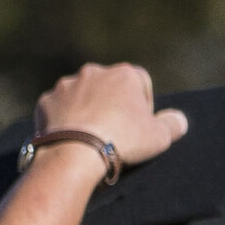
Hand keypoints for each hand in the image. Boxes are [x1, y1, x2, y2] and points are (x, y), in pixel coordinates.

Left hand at [28, 61, 186, 178]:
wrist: (74, 152)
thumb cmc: (123, 141)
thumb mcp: (160, 136)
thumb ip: (173, 124)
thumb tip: (178, 120)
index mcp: (125, 73)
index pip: (140, 83)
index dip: (142, 104)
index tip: (139, 125)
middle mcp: (94, 72)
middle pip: (108, 87)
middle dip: (112, 105)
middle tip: (114, 131)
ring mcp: (66, 85)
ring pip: (81, 96)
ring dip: (86, 110)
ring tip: (90, 135)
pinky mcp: (46, 101)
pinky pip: (58, 109)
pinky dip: (63, 120)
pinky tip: (69, 137)